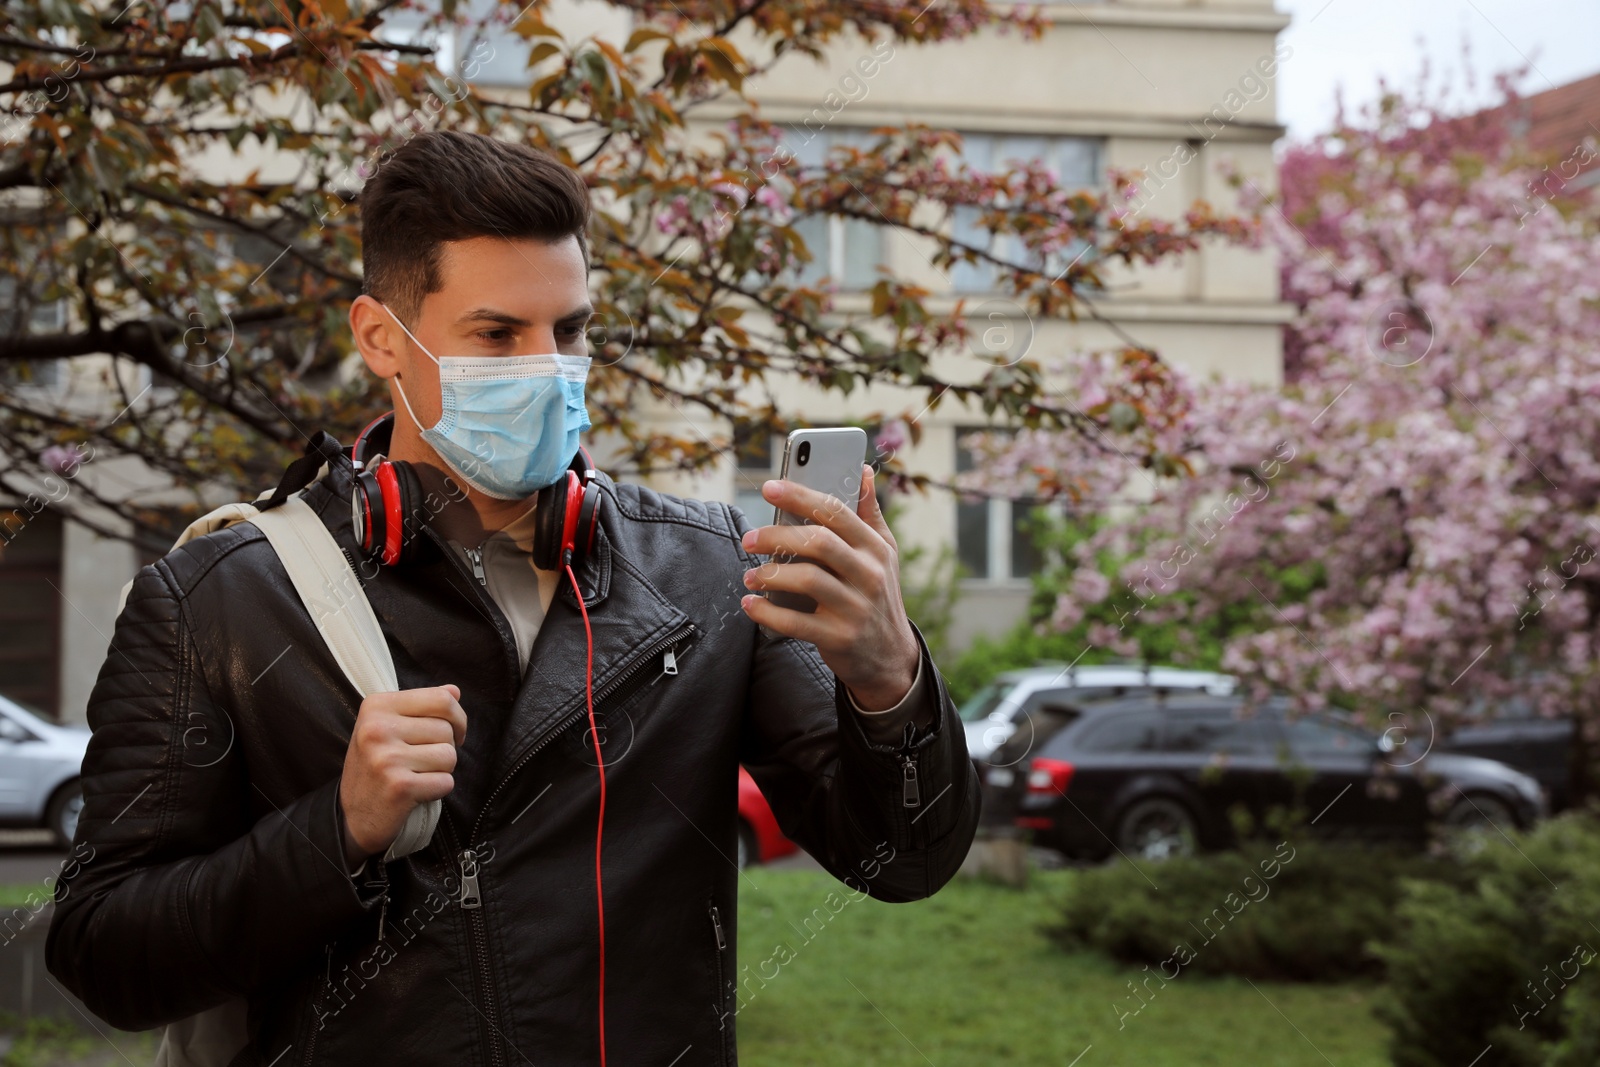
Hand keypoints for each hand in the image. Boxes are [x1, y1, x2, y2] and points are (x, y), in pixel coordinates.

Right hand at [339, 684, 466, 864]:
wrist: (352, 816)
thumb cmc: (376, 767)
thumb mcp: (389, 727)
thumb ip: (422, 707)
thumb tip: (454, 691)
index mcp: (376, 706)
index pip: (442, 698)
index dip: (457, 717)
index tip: (453, 732)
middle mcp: (377, 728)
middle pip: (447, 729)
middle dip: (445, 748)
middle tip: (420, 761)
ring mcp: (387, 758)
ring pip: (450, 756)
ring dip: (441, 770)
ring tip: (416, 775)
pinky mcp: (399, 786)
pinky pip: (446, 782)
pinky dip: (438, 789)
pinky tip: (416, 792)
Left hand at [739, 464, 919, 710]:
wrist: (890, 658)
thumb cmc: (878, 596)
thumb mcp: (884, 554)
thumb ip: (869, 513)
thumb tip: (861, 470)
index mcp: (875, 548)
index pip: (836, 512)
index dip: (800, 496)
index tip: (769, 488)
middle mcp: (869, 575)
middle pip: (818, 543)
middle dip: (777, 536)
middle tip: (749, 538)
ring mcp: (855, 608)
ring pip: (807, 580)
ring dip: (770, 575)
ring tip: (750, 576)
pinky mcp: (839, 638)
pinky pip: (796, 622)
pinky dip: (768, 613)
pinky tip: (750, 604)